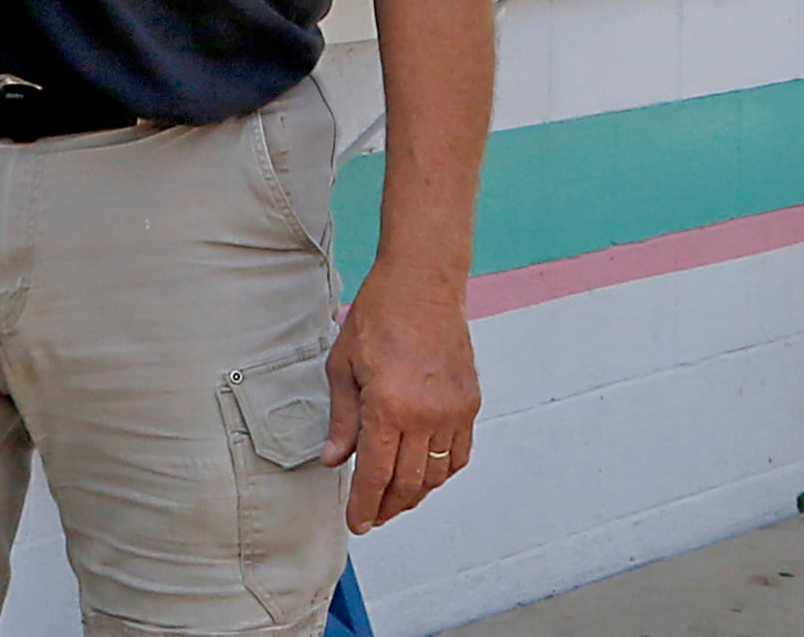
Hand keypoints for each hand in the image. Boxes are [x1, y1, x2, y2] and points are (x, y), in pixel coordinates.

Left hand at [324, 264, 477, 528]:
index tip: (357, 522)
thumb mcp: (344, 365)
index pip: (375, 476)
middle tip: (372, 515)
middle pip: (407, 484)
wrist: (423, 281)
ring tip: (395, 499)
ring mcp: (451, 410)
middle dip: (386, 508)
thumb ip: (342, 419)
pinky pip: (458, 454)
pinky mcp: (468, 402)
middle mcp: (424, 415)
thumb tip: (334, 458)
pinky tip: (425, 474)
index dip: (364, 506)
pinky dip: (441, 473)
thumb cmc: (380, 313)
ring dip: (414, 495)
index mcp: (388, 406)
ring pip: (434, 475)